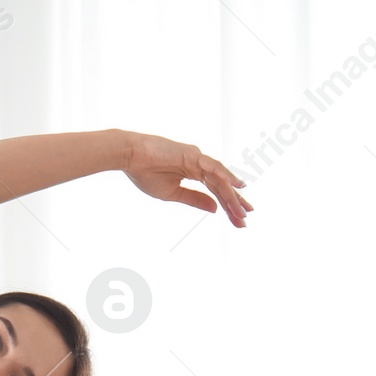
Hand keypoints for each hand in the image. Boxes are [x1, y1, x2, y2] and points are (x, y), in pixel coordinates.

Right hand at [123, 133, 251, 227]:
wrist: (130, 157)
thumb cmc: (145, 173)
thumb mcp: (173, 193)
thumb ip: (195, 199)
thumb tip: (215, 209)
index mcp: (193, 173)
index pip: (215, 192)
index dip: (227, 206)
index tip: (237, 219)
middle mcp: (199, 165)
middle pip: (222, 187)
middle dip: (234, 204)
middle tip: (245, 219)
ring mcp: (197, 159)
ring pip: (220, 180)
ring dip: (232, 196)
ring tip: (242, 211)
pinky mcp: (193, 155)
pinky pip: (213, 167)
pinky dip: (226, 175)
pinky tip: (237, 186)